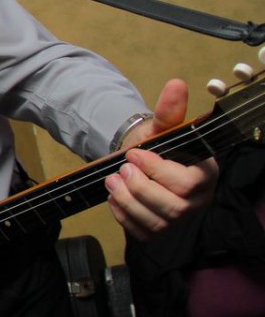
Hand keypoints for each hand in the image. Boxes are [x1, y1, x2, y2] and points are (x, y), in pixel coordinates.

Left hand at [105, 79, 217, 240]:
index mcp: (205, 174)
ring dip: (127, 201)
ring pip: (156, 222)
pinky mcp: (159, 230)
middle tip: (121, 170)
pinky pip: (141, 231)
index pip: (187, 183)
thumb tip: (176, 84)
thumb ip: (169, 110)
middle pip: (173, 206)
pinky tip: (113, 197)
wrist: (139, 161)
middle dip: (140, 187)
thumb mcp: (160, 126)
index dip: (156, 170)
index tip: (134, 154)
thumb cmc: (155, 145)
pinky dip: (122, 215)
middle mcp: (197, 200)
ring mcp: (179, 219)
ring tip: (112, 181)